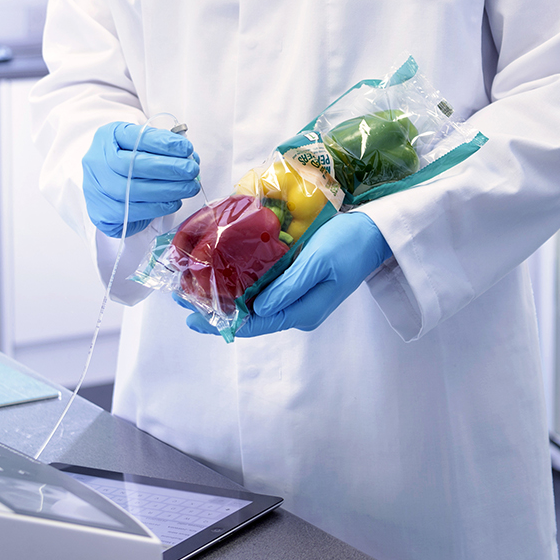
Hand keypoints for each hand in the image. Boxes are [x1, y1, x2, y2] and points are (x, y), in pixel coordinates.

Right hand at [82, 122, 200, 236]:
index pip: (136, 137)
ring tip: (189, 187)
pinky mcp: (101, 212)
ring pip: (133, 191)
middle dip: (168, 167)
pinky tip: (174, 201)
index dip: (163, 143)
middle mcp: (96, 161)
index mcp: (107, 137)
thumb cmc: (128, 160)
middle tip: (192, 169)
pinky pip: (132, 212)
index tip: (186, 148)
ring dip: (168, 190)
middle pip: (132, 165)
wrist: (103, 184)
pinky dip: (158, 207)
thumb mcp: (140, 144)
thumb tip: (191, 157)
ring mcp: (95, 188)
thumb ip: (162, 147)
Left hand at [182, 211, 391, 336]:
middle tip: (182, 300)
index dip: (222, 323)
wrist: (377, 235)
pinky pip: (266, 293)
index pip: (255, 324)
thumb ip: (289, 286)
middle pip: (251, 319)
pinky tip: (225, 279)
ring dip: (227, 300)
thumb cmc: (350, 243)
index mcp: (303, 311)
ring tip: (195, 291)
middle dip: (217, 313)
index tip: (192, 318)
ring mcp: (300, 300)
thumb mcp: (319, 262)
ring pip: (256, 307)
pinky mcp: (300, 286)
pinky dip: (243, 289)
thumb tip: (258, 308)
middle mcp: (298, 311)